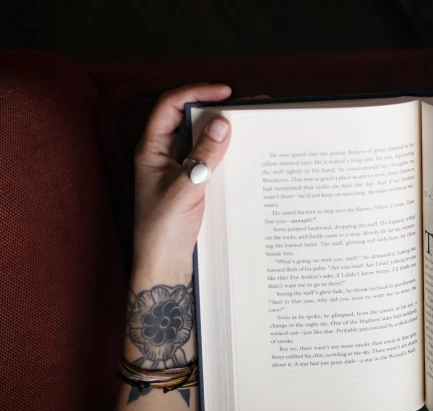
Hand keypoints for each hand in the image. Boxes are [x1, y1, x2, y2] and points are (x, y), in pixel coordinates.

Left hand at [132, 84, 232, 281]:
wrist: (165, 266)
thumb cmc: (163, 230)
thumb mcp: (185, 189)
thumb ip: (203, 156)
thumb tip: (222, 123)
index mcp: (151, 150)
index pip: (170, 106)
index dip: (195, 92)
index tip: (225, 92)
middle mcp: (165, 156)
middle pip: (189, 119)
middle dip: (216, 110)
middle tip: (246, 108)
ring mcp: (180, 171)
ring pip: (203, 140)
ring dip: (225, 133)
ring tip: (252, 128)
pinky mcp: (194, 186)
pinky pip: (212, 161)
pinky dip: (228, 155)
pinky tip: (247, 156)